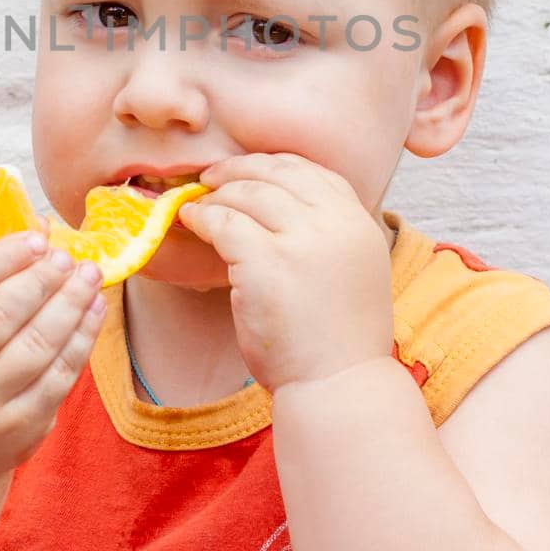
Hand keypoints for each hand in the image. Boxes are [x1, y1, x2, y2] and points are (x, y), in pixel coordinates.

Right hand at [0, 228, 106, 482]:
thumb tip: (42, 227)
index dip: (2, 257)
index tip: (38, 239)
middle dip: (42, 280)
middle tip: (69, 257)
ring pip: (35, 347)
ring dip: (69, 306)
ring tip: (89, 277)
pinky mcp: (13, 431)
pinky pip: (57, 378)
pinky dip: (80, 340)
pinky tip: (93, 312)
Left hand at [176, 152, 393, 395]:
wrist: (339, 385)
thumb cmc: (337, 339)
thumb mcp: (352, 269)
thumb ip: (328, 234)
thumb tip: (279, 205)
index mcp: (358, 222)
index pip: (312, 171)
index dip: (273, 165)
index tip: (249, 171)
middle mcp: (335, 223)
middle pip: (277, 173)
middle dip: (239, 170)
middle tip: (213, 177)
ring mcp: (302, 240)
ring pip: (246, 193)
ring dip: (217, 194)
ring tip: (199, 204)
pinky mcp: (266, 261)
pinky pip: (223, 222)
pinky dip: (202, 216)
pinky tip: (191, 221)